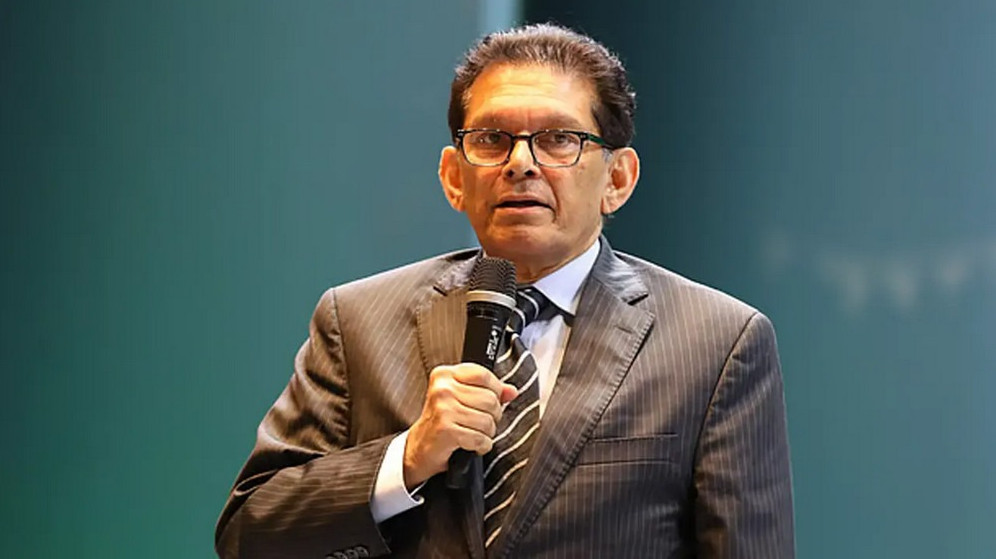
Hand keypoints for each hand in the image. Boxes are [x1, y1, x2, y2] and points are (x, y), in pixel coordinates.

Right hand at [403, 363, 517, 488]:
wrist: (419, 448)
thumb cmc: (441, 423)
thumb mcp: (463, 399)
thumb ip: (489, 391)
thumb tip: (511, 391)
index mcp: (445, 375)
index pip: (484, 375)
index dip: (494, 391)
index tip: (489, 401)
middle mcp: (442, 388)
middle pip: (490, 399)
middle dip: (492, 416)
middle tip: (478, 423)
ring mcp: (443, 408)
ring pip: (488, 421)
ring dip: (486, 434)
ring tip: (473, 434)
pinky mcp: (446, 430)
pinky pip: (480, 439)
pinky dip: (481, 446)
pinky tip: (470, 445)